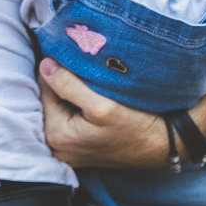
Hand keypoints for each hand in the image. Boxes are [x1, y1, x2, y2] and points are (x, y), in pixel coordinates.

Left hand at [37, 59, 167, 168]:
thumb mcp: (101, 105)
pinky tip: (91, 97)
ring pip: (58, 107)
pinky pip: (67, 118)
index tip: (71, 57)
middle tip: (82, 67)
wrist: (162, 144)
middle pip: (49, 100)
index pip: (43, 89)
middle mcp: (55, 146)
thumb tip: (44, 65)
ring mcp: (66, 148)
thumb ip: (68, 85)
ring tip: (90, 82)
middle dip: (61, 82)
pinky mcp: (77, 146)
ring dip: (69, 93)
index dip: (56, 70)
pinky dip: (75, 105)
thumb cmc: (134, 127)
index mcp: (55, 134)